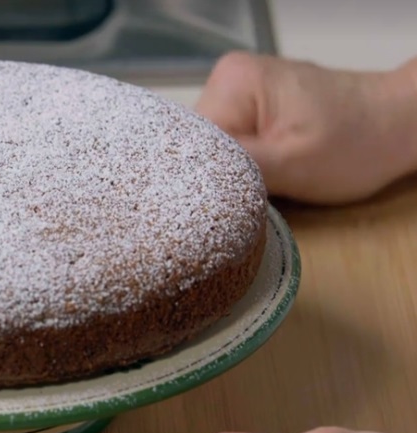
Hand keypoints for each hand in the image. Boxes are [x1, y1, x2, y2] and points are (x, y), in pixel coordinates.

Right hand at [196, 52, 416, 204]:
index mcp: (233, 81)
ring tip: (263, 183)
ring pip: (212, 148)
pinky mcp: (251, 108)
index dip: (204, 176)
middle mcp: (227, 79)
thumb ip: (235, 170)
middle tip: (250, 196)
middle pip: (199, 144)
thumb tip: (187, 186)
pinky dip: (242, 165)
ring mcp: (238, 92)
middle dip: (219, 174)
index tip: (222, 203)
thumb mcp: (292, 164)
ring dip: (230, 172)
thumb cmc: (356, 143)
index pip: (193, 141)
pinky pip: (229, 143)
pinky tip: (264, 175)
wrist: (398, 124)